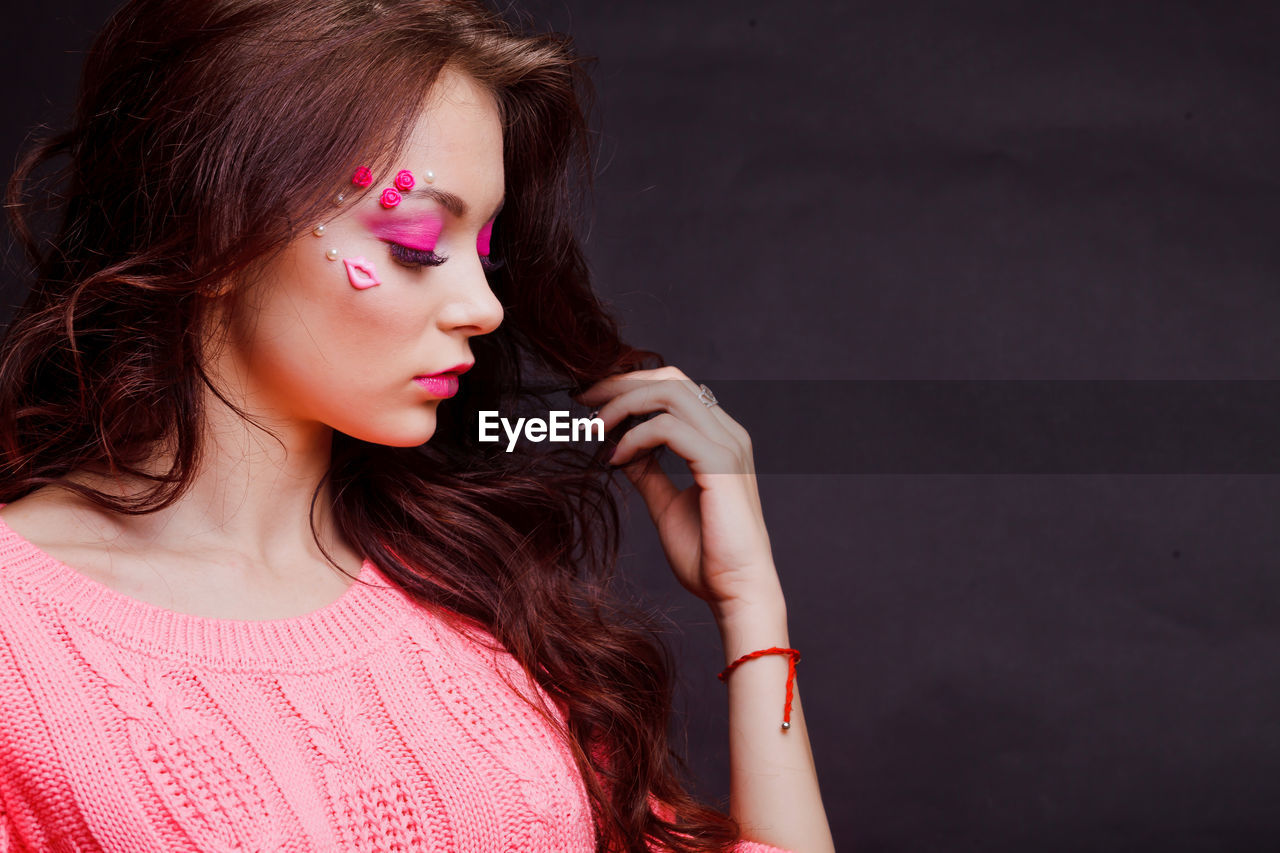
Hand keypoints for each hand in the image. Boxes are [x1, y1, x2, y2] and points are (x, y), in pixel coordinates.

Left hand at [574, 366, 784, 621]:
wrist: (736, 591)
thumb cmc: (708, 555)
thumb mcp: (666, 504)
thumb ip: (647, 472)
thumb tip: (618, 448)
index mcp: (719, 438)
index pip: (674, 386)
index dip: (629, 385)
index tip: (589, 401)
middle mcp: (728, 433)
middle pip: (670, 378)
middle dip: (620, 383)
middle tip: (581, 400)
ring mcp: (727, 445)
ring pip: (669, 393)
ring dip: (623, 405)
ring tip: (594, 429)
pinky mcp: (721, 464)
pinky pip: (669, 428)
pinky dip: (635, 437)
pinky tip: (616, 459)